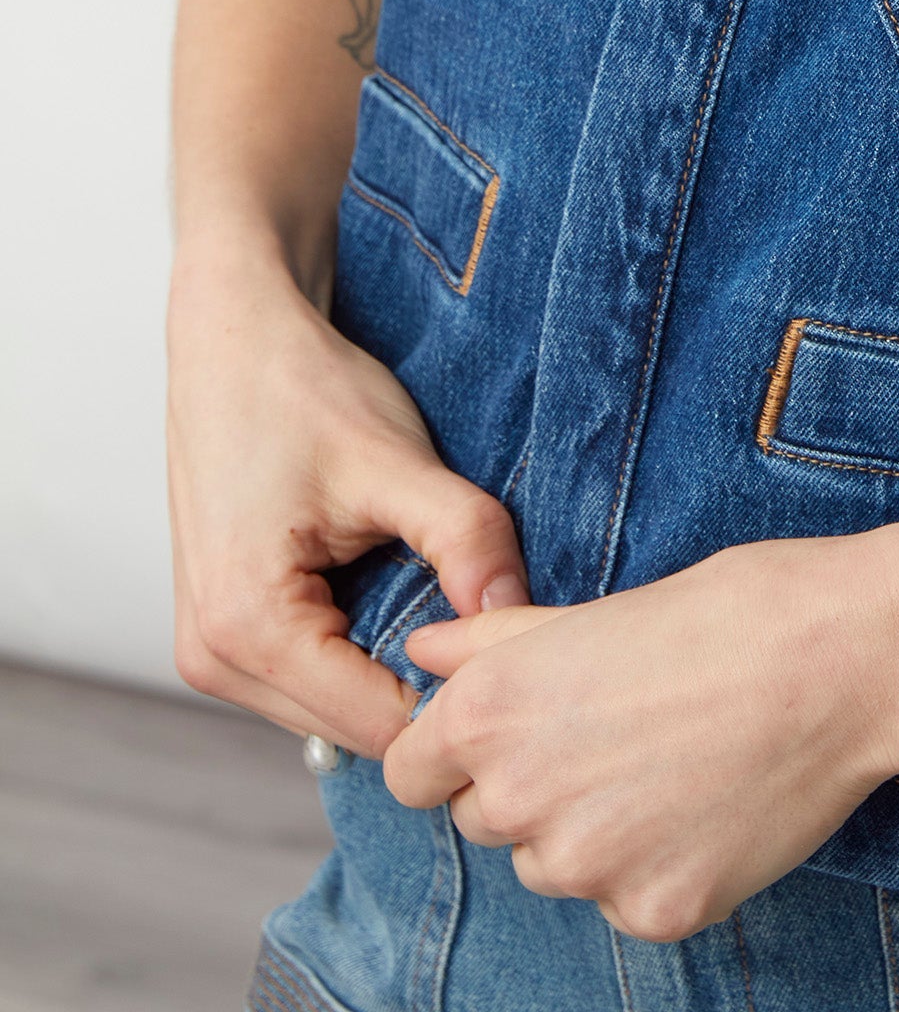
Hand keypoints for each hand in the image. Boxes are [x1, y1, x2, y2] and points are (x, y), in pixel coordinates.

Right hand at [168, 243, 527, 757]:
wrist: (234, 340)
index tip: (510, 644)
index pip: (381, 725)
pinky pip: (312, 677)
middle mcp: (214, 661)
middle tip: (484, 609)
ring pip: (335, 709)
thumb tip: (517, 615)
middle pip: (356, 728)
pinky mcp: (224, 632)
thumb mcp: (396, 461)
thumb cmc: (301, 389)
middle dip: (427, 682)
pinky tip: (391, 587)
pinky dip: (360, 647)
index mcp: (247, 631)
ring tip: (436, 588)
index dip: (456, 690)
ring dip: (392, 664)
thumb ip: (464, 538)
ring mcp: (211, 653)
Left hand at [386, 536, 898, 941]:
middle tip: (615, 729)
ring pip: (554, 864)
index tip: (510, 731)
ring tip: (671, 760)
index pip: (408, 771)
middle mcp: (520, 800)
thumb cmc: (724, 611)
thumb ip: (493, 643)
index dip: (451, 751)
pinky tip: (710, 802)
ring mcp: (587, 869)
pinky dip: (658, 863)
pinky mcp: (653, 911)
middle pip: (483, 819)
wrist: (843, 660)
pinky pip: (626, 898)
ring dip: (591, 829)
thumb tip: (426, 650)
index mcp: (490, 714)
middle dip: (529, 784)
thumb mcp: (593, 610)